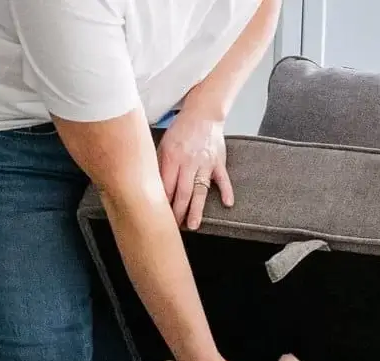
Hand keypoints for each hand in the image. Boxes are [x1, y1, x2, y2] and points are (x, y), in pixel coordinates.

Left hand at [157, 109, 234, 230]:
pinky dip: (226, 191)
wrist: (203, 113)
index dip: (163, 204)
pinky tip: (227, 204)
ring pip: (200, 190)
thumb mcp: (164, 145)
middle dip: (178, 213)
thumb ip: (159, 166)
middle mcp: (189, 162)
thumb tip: (152, 188)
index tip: (159, 217)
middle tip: (175, 229)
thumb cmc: (181, 131)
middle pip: (182, 192)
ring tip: (193, 225)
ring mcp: (205, 163)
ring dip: (197, 209)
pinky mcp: (218, 161)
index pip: (166, 186)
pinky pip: (223, 178)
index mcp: (172, 158)